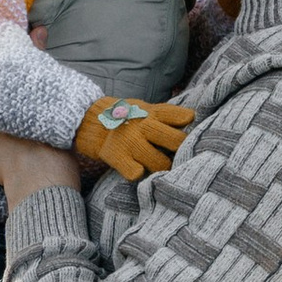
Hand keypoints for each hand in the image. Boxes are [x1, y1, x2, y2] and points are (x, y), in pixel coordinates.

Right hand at [76, 96, 193, 182]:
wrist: (88, 121)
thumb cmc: (124, 118)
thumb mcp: (145, 108)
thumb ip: (168, 113)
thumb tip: (192, 117)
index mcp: (152, 113)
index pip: (180, 117)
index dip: (190, 127)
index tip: (193, 135)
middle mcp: (143, 125)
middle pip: (177, 142)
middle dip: (182, 152)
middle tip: (180, 157)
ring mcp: (130, 142)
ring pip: (159, 162)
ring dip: (163, 167)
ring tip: (160, 166)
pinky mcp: (117, 157)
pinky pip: (134, 172)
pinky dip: (139, 173)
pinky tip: (139, 170)